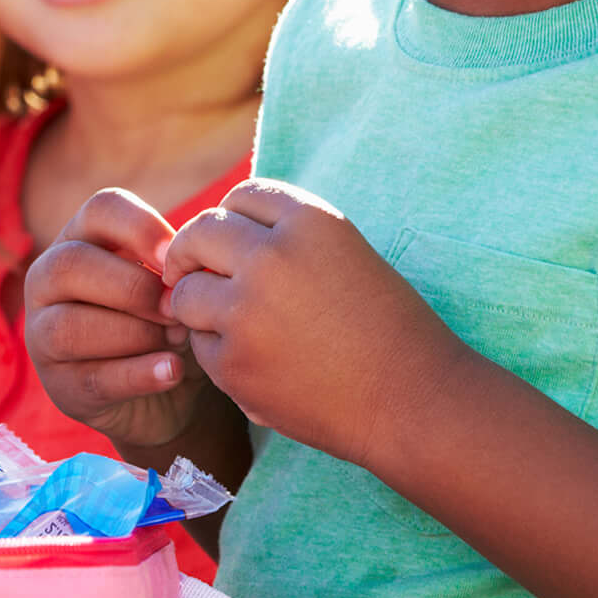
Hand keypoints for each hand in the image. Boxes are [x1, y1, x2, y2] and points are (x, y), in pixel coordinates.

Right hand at [24, 189, 226, 454]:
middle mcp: (48, 280)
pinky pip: (91, 378)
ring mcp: (42, 335)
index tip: (177, 256)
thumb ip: (177, 266)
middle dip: (134, 287)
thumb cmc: (169, 318)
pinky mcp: (60, 386)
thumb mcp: (172, 283)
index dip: (140, 227)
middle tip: (179, 308)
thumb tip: (194, 264)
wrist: (171, 392)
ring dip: (135, 333)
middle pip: (71, 264)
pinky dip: (138, 374)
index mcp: (80, 238)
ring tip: (179, 341)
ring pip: (69, 326)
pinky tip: (172, 371)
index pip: (99, 209)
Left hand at [161, 179, 457, 463]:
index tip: (226, 241)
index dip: (231, 219)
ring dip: (197, 307)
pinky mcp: (233, 361)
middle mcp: (273, 255)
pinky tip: (258, 367)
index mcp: (311, 220)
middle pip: (200, 232)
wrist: (412, 401)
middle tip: (190, 274)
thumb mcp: (346, 256)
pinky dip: (218, 355)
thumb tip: (220, 233)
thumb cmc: (388, 331)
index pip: (242, 196)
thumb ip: (289, 239)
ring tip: (232, 328)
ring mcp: (247, 308)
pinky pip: (201, 345)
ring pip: (185, 292)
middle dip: (189, 253)